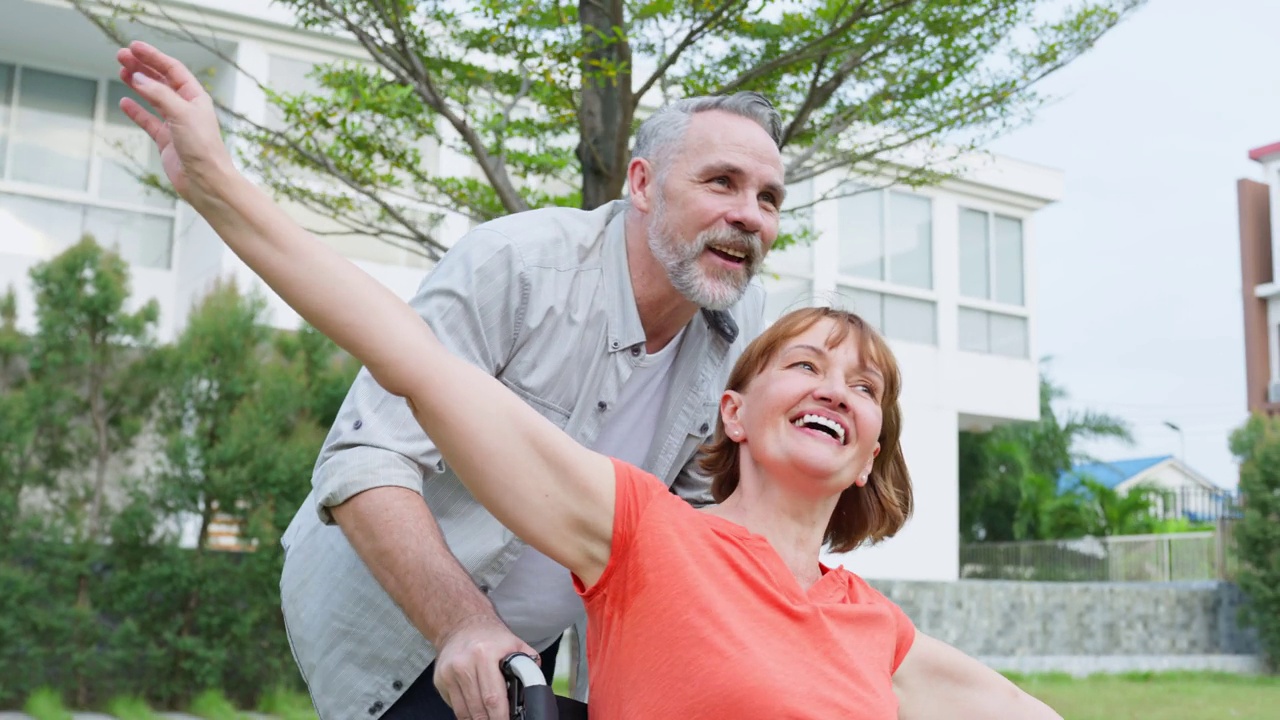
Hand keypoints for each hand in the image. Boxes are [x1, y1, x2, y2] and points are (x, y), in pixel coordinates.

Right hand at [115, 41, 235, 206]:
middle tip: (121, 56)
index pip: (173, 70)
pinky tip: (124, 102)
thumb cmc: (202, 147)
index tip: (134, 47)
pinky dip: (136, 111)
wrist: (205, 181)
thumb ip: (159, 95)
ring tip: (121, 72)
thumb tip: (137, 78)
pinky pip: (148, 121)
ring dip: (138, 85)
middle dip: (142, 67)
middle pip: (161, 81)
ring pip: (154, 98)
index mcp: (196, 98)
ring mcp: (176, 124)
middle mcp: (187, 108)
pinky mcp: (167, 140)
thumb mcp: (181, 114)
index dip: (154, 57)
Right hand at [433, 615, 538, 719]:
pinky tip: (476, 709)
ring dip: (477, 719)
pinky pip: (454, 705)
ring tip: (488, 717)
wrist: (461, 624)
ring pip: (463, 711)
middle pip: (477, 708)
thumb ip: (528, 664)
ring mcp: (448, 673)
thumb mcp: (514, 643)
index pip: (493, 697)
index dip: (500, 716)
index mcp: (484, 655)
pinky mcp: (440, 680)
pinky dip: (466, 711)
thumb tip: (537, 685)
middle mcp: (463, 664)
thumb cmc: (490, 637)